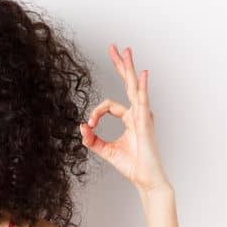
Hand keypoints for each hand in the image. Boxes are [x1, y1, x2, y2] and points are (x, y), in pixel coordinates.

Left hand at [81, 43, 171, 193]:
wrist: (144, 178)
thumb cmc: (130, 164)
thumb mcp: (103, 150)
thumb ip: (91, 139)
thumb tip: (81, 127)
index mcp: (129, 118)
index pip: (109, 104)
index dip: (96, 112)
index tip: (90, 125)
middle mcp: (138, 113)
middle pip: (127, 84)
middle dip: (120, 65)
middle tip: (114, 47)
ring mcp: (143, 116)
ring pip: (134, 87)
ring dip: (129, 68)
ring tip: (126, 50)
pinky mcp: (144, 123)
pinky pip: (143, 101)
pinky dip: (142, 87)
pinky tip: (142, 73)